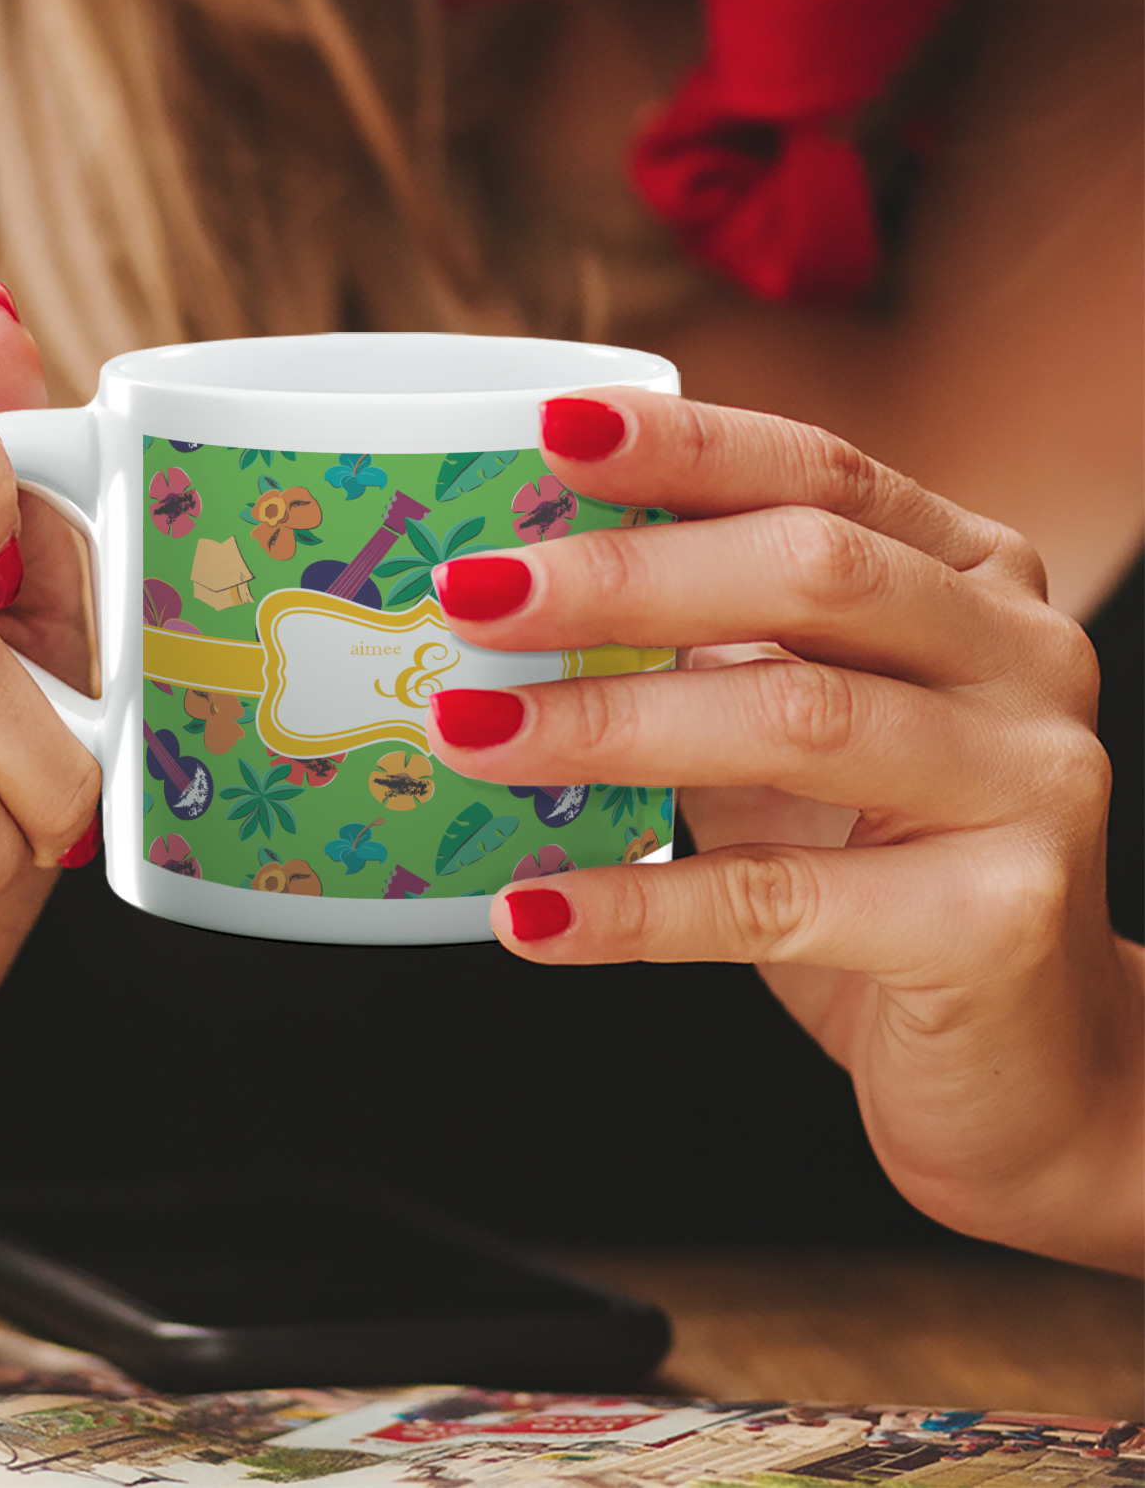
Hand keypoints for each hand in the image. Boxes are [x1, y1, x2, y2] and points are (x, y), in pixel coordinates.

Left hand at [427, 390, 1143, 1273]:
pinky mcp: (995, 922)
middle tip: (470, 598)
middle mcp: (1020, 658)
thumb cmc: (881, 872)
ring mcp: (1030, 784)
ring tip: (464, 735)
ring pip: (796, 718)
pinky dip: (638, 904)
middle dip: (622, 577)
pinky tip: (531, 913)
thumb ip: (712, 655)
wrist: (1027, 1060)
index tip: (550, 434)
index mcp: (970, 581)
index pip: (824, 475)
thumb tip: (514, 609)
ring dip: (606, 725)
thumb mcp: (798, 736)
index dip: (686, 447)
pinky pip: (781, 900)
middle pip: (812, 574)